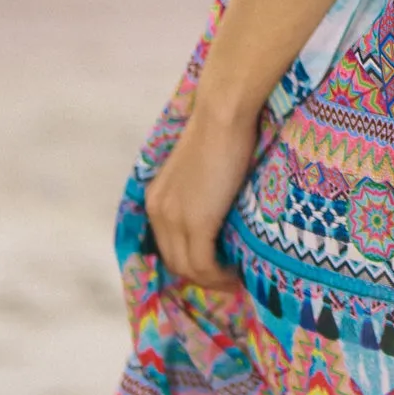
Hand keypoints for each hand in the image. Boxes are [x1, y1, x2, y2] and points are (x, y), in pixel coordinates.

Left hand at [146, 101, 257, 289]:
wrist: (222, 114)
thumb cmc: (220, 130)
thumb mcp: (200, 168)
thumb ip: (200, 191)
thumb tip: (219, 208)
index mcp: (156, 199)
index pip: (168, 245)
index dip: (190, 261)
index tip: (216, 266)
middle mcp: (158, 212)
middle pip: (175, 262)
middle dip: (201, 276)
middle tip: (228, 278)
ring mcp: (175, 219)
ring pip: (188, 268)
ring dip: (212, 280)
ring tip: (236, 279)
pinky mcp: (196, 222)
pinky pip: (204, 264)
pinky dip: (220, 275)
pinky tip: (237, 272)